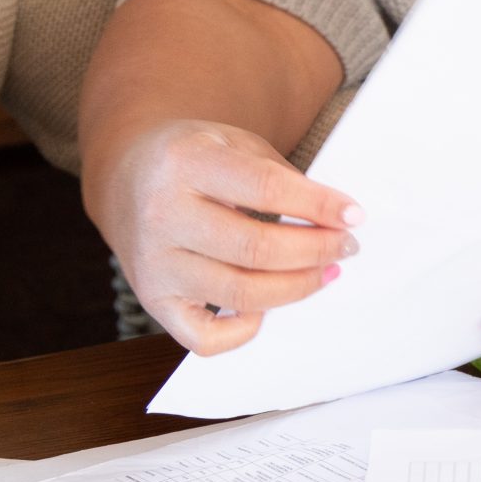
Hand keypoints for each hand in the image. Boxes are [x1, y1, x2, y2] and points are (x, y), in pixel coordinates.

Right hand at [98, 118, 361, 354]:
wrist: (126, 177)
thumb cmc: (193, 159)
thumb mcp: (232, 142)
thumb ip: (278, 176)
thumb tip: (335, 220)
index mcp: (184, 162)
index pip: (265, 187)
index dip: (318, 204)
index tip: (354, 216)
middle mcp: (162, 215)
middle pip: (255, 249)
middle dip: (315, 251)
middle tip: (345, 246)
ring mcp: (154, 265)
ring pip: (239, 295)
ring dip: (296, 288)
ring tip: (324, 272)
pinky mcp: (152, 302)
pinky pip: (204, 339)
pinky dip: (243, 331)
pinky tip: (264, 307)